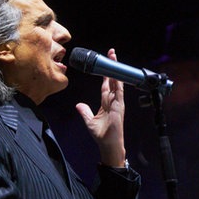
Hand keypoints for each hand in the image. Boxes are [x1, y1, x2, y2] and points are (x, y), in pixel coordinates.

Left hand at [76, 48, 125, 166]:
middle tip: (112, 53)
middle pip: (113, 79)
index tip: (105, 63)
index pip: (107, 84)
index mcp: (107, 103)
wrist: (108, 145)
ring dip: (116, 70)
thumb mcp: (89, 121)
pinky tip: (117, 73)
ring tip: (114, 57)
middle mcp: (114, 100)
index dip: (105, 74)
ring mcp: (118, 103)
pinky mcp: (119, 106)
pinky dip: (118, 82)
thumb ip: (84, 112)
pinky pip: (119, 91)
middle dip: (112, 66)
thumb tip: (78, 105)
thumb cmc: (102, 135)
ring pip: (117, 82)